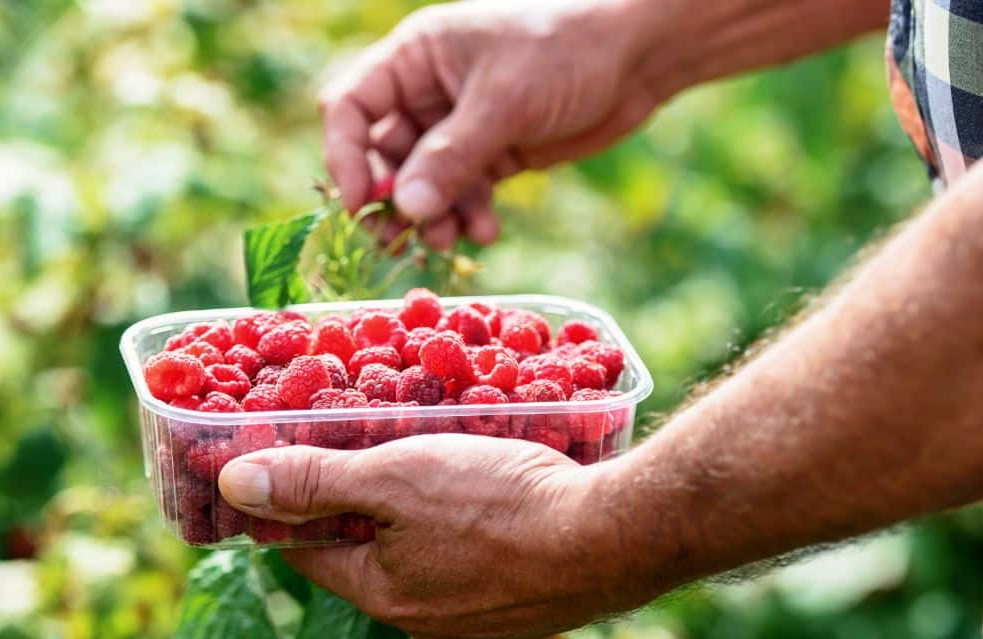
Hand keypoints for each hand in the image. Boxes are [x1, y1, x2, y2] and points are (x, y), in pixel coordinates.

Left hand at [218, 435, 659, 638]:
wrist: (615, 537)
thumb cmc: (502, 503)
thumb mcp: (397, 475)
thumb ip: (317, 479)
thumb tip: (233, 485)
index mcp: (383, 594)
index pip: (309, 552)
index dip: (294, 505)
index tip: (291, 464)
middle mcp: (425, 623)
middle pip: (369, 557)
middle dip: (363, 506)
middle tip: (371, 449)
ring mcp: (479, 622)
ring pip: (426, 561)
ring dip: (420, 518)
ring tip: (435, 462)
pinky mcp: (525, 608)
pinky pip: (477, 566)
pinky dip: (470, 532)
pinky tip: (493, 495)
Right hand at [319, 0, 663, 249]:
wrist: (637, 57)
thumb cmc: (566, 51)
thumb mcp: (504, 101)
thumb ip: (452, 157)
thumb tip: (406, 210)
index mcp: (415, 57)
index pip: (351, 107)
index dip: (345, 156)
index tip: (360, 204)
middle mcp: (429, 92)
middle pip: (384, 154)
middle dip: (395, 199)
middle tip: (400, 242)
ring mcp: (461, 125)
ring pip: (425, 182)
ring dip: (434, 215)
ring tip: (451, 239)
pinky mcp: (495, 152)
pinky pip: (464, 192)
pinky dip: (469, 215)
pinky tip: (487, 231)